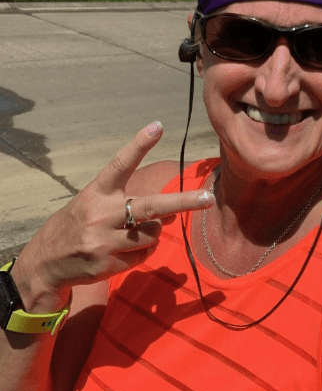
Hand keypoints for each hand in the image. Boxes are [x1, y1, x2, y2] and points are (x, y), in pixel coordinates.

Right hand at [13, 122, 214, 313]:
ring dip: (150, 235)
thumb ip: (127, 203)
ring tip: (126, 237)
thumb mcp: (93, 205)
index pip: (121, 163)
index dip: (139, 144)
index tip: (158, 126)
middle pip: (151, 206)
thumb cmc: (77, 226)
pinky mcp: (108, 263)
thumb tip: (169, 215)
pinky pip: (143, 256)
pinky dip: (140, 253)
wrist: (45, 264)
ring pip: (152, 235)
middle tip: (208, 198)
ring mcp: (104, 240)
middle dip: (183, 202)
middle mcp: (101, 213)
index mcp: (97, 192)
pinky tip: (119, 253)